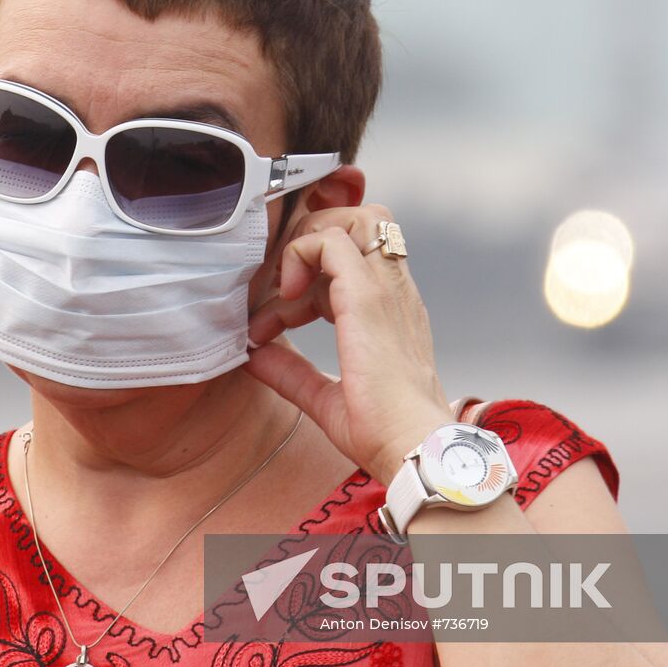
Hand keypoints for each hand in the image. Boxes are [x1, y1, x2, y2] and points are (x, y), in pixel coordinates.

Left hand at [243, 205, 453, 482]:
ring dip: (310, 241)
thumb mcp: (324, 398)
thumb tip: (255, 355)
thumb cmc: (381, 432)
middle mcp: (394, 291)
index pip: (357, 256)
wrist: (412, 448)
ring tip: (284, 290)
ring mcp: (385, 289)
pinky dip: (299, 255)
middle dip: (313, 238)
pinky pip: (331, 241)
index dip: (309, 275)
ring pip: (356, 218)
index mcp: (390, 311)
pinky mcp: (368, 296)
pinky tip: (285, 296)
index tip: (275, 322)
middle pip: (364, 221)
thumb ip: (291, 372)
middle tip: (281, 288)